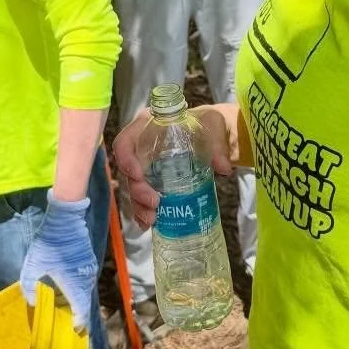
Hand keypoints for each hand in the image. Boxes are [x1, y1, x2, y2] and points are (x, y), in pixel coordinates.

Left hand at [19, 195, 98, 331]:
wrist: (65, 220)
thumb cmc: (48, 244)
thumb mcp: (33, 265)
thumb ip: (30, 286)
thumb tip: (33, 301)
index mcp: (74, 284)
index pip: (81, 310)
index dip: (79, 323)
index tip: (74, 331)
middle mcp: (85, 279)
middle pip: (84, 302)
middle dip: (76, 312)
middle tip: (65, 320)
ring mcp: (90, 269)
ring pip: (85, 290)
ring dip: (76, 298)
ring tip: (64, 303)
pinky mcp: (89, 261)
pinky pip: (85, 280)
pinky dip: (78, 287)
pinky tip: (66, 285)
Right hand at [111, 103, 238, 230]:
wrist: (213, 134)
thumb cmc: (207, 123)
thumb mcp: (213, 124)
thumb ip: (217, 144)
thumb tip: (222, 168)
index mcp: (148, 128)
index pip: (125, 142)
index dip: (126, 159)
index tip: (138, 175)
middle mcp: (142, 148)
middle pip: (129, 171)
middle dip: (137, 190)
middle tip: (154, 203)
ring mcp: (146, 167)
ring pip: (133, 188)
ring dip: (139, 206)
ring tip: (152, 219)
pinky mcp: (154, 182)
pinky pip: (142, 198)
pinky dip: (144, 212)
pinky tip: (150, 224)